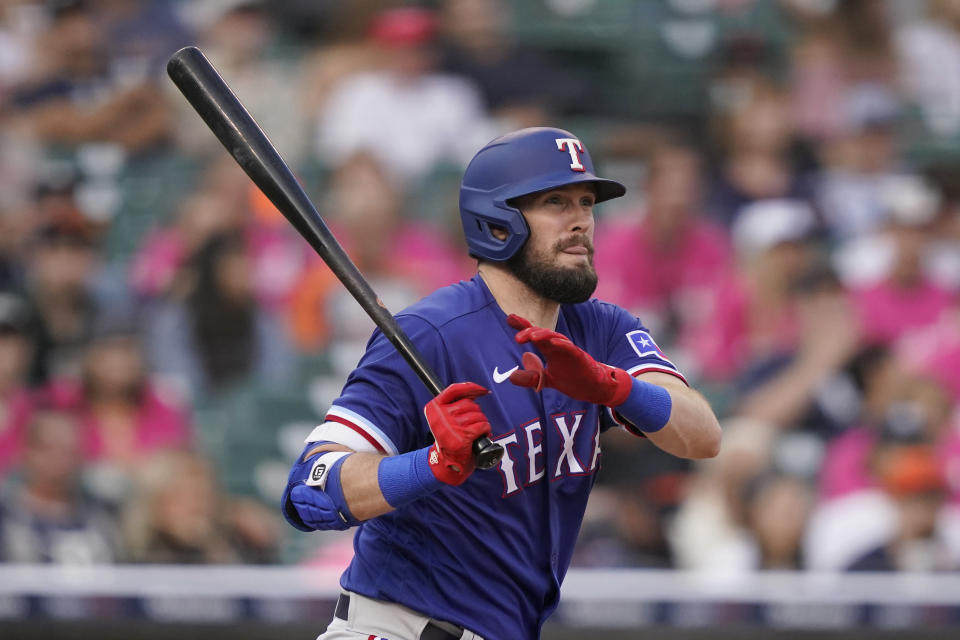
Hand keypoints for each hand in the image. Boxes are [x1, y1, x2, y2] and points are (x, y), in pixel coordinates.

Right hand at [424, 382, 491, 484]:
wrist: (447, 462)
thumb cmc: (450, 437)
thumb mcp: (445, 418)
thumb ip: (455, 403)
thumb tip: (476, 391)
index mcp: (433, 408)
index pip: (454, 390)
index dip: (471, 387)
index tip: (482, 390)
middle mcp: (439, 416)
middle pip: (469, 403)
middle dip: (476, 412)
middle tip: (472, 424)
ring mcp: (450, 426)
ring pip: (477, 414)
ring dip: (481, 422)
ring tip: (474, 431)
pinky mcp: (462, 436)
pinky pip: (482, 425)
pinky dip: (485, 430)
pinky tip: (480, 435)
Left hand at [506, 314, 632, 406]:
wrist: (591, 387)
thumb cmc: (570, 379)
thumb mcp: (545, 380)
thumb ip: (530, 378)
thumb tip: (511, 377)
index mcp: (548, 349)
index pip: (534, 334)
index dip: (522, 326)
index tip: (509, 319)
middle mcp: (557, 346)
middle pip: (542, 334)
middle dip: (529, 332)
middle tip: (517, 338)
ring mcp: (568, 350)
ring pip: (555, 337)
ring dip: (544, 335)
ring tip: (532, 337)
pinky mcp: (579, 357)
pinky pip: (570, 348)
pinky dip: (562, 344)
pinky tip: (553, 343)